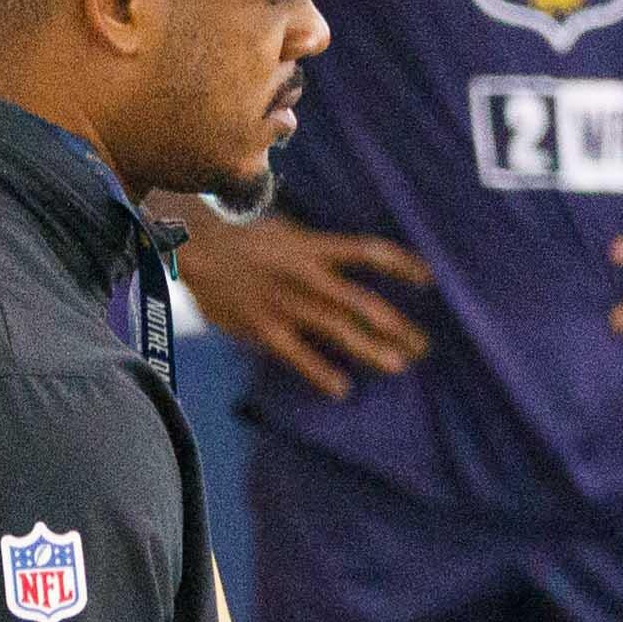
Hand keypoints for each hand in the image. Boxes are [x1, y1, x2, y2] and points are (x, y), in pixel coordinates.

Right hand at [177, 211, 435, 394]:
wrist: (194, 248)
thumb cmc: (242, 241)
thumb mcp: (287, 232)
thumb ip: (319, 250)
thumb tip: (354, 262)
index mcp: (314, 248)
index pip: (370, 253)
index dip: (402, 265)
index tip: (428, 278)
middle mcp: (306, 276)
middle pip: (363, 303)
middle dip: (397, 326)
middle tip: (423, 345)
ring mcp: (285, 303)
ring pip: (338, 330)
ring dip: (372, 350)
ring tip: (399, 365)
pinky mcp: (263, 327)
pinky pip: (298, 354)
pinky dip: (321, 373)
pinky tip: (342, 389)